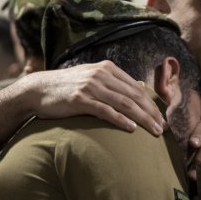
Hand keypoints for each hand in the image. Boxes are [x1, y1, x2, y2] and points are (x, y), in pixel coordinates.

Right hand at [0, 61, 163, 145]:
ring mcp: (90, 86)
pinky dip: (120, 120)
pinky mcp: (79, 99)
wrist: (37, 89)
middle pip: (134, 96)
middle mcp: (101, 75)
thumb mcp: (91, 79)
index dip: (152, 104)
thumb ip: (111, 84)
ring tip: (154, 131)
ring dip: (143, 119)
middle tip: (163, 128)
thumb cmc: (67, 88)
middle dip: (152, 113)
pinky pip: (105, 111)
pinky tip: (132, 129)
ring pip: (124, 104)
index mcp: (107, 69)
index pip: (136, 88)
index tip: (162, 117)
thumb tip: (133, 95)